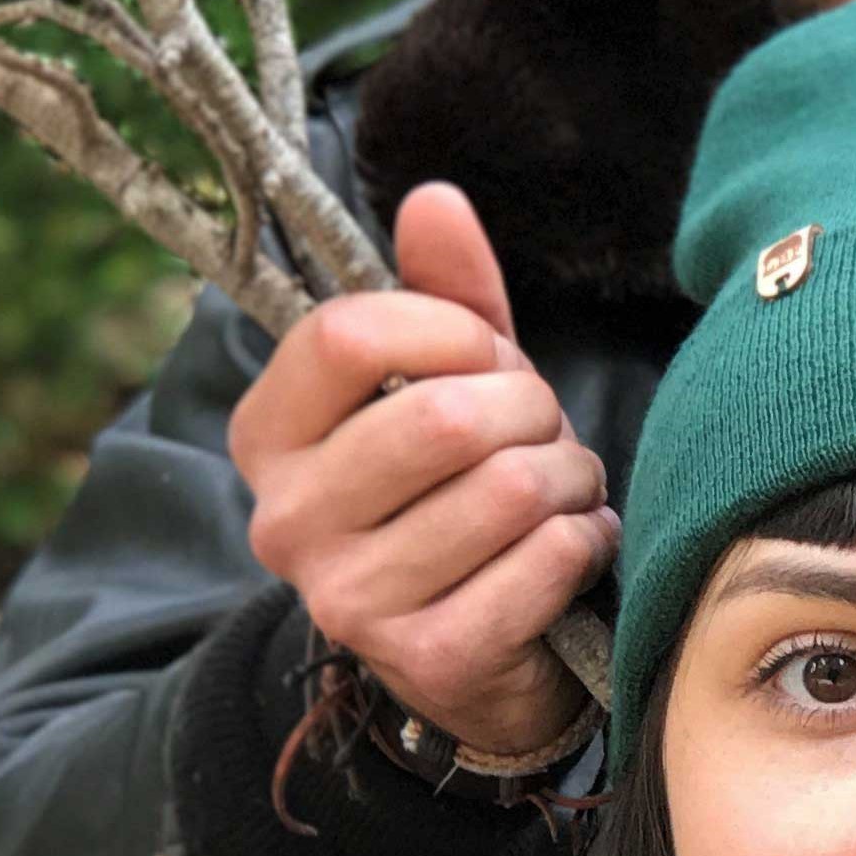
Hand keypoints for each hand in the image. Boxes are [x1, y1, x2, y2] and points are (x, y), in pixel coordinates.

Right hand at [230, 181, 620, 758]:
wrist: (478, 657)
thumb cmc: (460, 493)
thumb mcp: (448, 383)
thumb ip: (444, 294)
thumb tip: (434, 198)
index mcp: (269, 437)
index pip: (346, 335)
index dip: (446, 328)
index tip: (486, 353)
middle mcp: (288, 521)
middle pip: (444, 416)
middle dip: (532, 410)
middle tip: (545, 432)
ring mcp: (351, 598)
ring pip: (509, 488)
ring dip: (570, 479)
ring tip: (563, 492)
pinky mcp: (429, 656)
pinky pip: (546, 559)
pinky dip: (586, 541)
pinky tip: (571, 549)